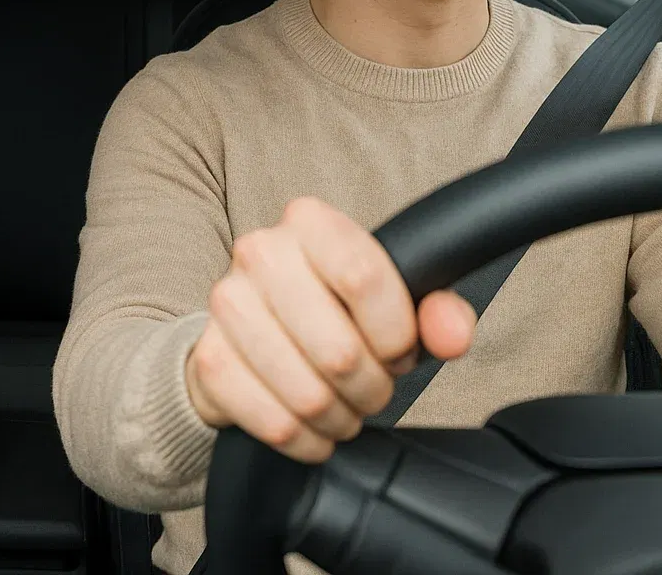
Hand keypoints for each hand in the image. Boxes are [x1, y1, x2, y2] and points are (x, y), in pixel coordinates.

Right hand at [186, 197, 475, 462]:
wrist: (252, 328)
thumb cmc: (334, 308)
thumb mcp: (393, 300)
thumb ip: (437, 311)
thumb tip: (452, 336)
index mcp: (309, 222)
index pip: (363, 277)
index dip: (394, 333)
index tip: (397, 350)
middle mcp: (259, 252)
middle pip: (339, 351)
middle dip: (370, 388)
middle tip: (372, 389)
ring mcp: (226, 304)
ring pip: (308, 395)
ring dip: (339, 418)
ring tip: (344, 410)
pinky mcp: (208, 358)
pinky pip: (273, 422)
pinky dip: (303, 440)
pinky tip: (312, 429)